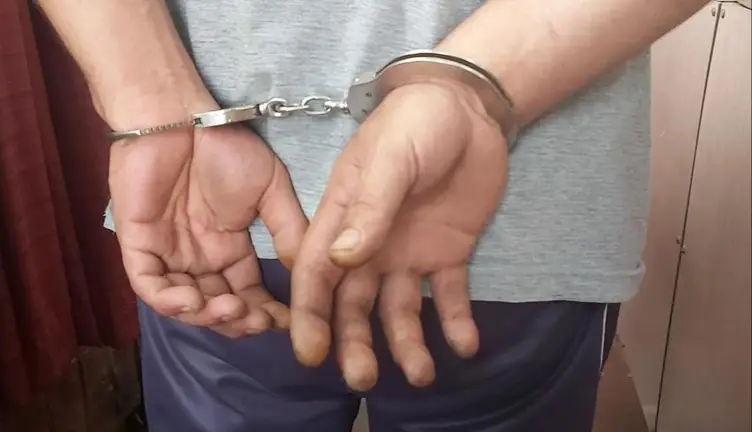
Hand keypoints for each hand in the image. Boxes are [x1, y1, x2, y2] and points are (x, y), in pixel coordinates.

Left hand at [109, 122, 306, 337]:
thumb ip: (288, 228)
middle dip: (238, 321)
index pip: (247, 293)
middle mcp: (199, 259)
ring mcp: (168, 254)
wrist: (181, 116)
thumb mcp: (271, 188)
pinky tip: (193, 302)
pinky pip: (149, 285)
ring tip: (232, 311)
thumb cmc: (225, 147)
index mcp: (229, 249)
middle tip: (257, 322)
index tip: (287, 321)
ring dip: (208, 316)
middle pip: (217, 306)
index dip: (265, 311)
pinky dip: (169, 302)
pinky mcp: (138, 245)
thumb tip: (309, 270)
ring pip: (185, 303)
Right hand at [290, 81, 507, 389]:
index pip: (316, 275)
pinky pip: (449, 296)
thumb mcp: (390, 158)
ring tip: (422, 374)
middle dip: (353, 342)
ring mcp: (408, 252)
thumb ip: (370, 207)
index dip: (310, 316)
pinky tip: (465, 346)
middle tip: (364, 378)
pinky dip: (455, 323)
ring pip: (397, 309)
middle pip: (352, 304)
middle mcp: (369, 244)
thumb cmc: (416, 123)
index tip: (312, 354)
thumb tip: (347, 259)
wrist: (469, 108)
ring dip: (405, 343)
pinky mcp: (448, 253)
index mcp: (342, 219)